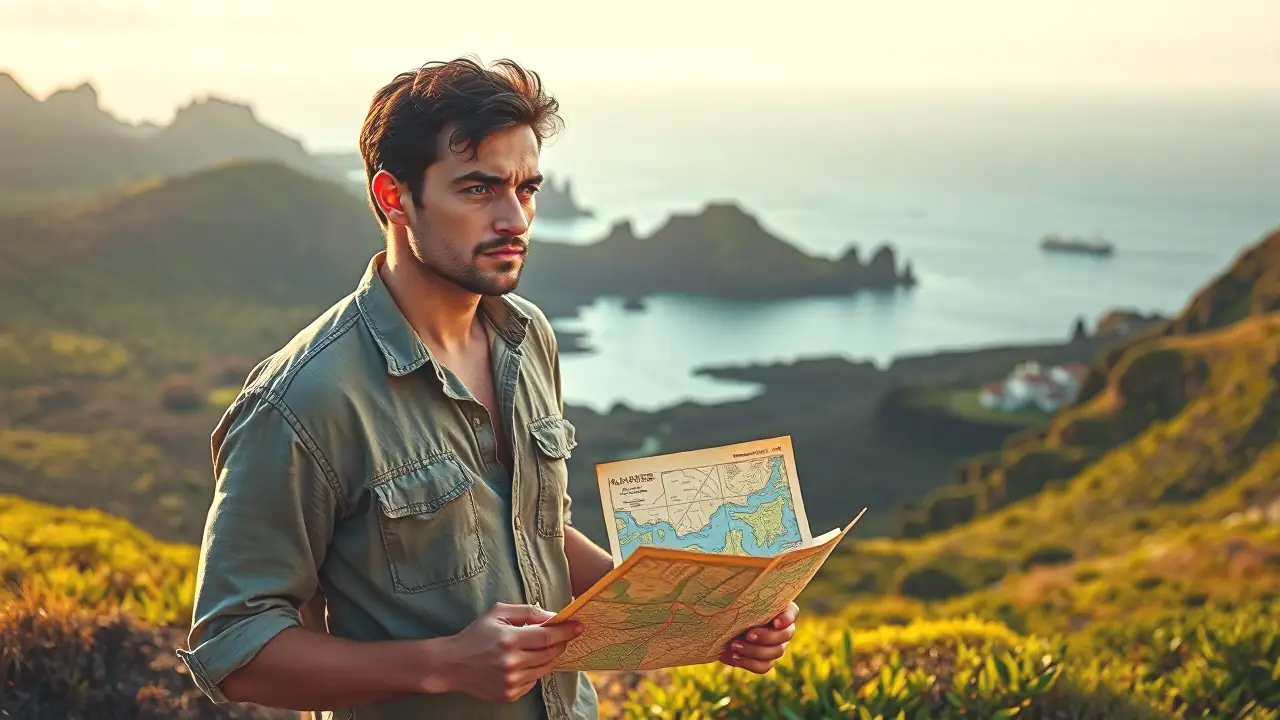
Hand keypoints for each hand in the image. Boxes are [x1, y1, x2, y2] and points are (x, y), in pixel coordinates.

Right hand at [430, 602, 582, 701]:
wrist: (452, 665)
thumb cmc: (476, 635)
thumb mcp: (497, 614)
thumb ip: (527, 612)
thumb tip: (553, 616)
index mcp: (509, 639)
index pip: (548, 635)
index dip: (567, 630)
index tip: (579, 626)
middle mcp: (511, 662)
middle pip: (550, 653)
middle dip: (562, 642)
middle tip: (567, 635)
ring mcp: (511, 681)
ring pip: (545, 668)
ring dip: (551, 656)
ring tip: (545, 647)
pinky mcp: (509, 694)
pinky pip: (533, 681)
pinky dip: (535, 670)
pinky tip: (525, 662)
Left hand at [719, 602, 797, 674]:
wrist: (718, 628)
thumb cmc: (729, 608)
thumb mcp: (736, 600)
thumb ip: (744, 596)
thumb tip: (741, 587)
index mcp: (778, 609)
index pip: (792, 612)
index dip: (787, 619)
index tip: (775, 622)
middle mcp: (782, 628)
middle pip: (786, 635)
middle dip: (766, 636)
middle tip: (747, 634)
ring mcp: (776, 646)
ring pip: (776, 652)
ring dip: (754, 651)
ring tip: (734, 645)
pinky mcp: (765, 660)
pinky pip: (764, 666)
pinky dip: (750, 663)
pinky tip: (735, 656)